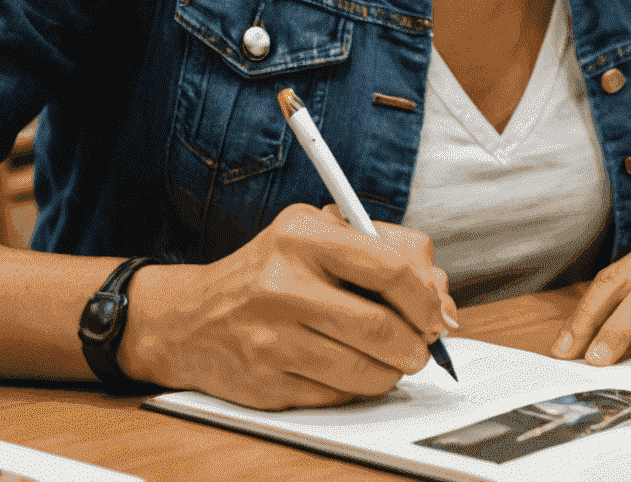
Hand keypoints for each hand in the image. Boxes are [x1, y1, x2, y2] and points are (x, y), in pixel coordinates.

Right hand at [120, 202, 454, 409]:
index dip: (424, 296)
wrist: (190, 318)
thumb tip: (440, 299)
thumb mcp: (318, 234)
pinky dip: (358, 388)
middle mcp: (283, 283)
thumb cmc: (270, 271)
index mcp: (302, 235)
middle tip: (422, 346)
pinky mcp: (266, 383)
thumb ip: (383, 252)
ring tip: (393, 360)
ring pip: (363, 369)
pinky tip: (354, 371)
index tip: (436, 312)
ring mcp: (272, 337)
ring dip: (393, 371)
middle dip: (415, 344)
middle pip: (380, 326)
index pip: (388, 266)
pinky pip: (336, 395)